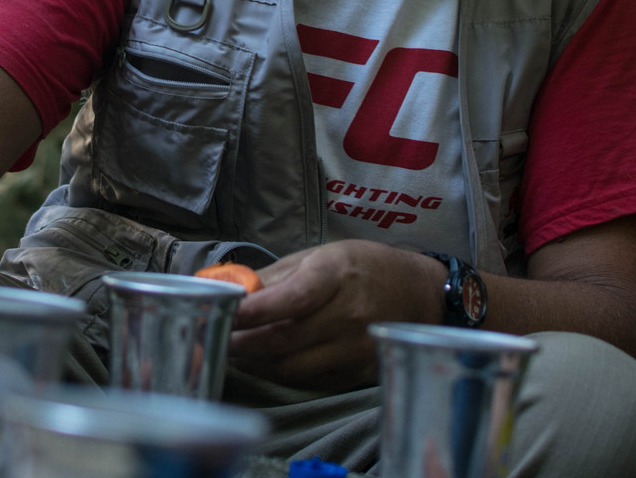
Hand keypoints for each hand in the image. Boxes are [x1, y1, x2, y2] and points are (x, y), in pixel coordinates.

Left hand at [227, 240, 443, 390]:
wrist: (419, 294)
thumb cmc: (363, 267)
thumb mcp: (320, 255)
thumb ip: (274, 277)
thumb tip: (231, 291)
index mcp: (336, 275)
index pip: (291, 299)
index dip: (252, 311)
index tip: (222, 313)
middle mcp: (349, 314)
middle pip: (284, 340)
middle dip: (241, 342)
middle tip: (215, 338)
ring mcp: (355, 348)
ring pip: (291, 367)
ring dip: (255, 363)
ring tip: (234, 352)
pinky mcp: (357, 372)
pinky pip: (308, 380)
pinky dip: (279, 374)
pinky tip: (263, 363)